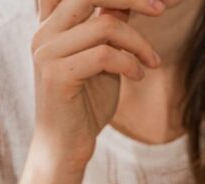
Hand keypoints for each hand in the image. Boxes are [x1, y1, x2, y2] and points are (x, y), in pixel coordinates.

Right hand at [30, 0, 164, 170]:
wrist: (66, 147)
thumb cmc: (86, 104)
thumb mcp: (104, 59)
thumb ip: (110, 28)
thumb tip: (134, 2)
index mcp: (52, 25)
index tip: (152, 1)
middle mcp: (44, 32)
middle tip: (160, 9)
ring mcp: (46, 52)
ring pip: (105, 26)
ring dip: (139, 43)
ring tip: (151, 62)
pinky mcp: (57, 74)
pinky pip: (105, 55)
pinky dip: (130, 63)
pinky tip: (138, 76)